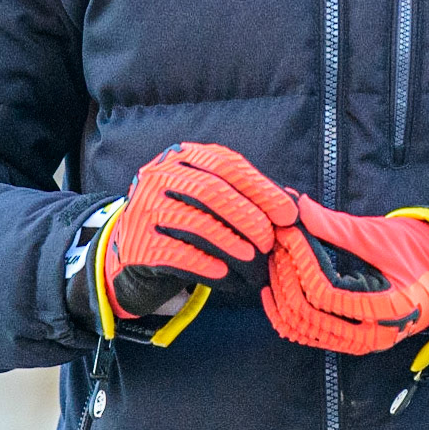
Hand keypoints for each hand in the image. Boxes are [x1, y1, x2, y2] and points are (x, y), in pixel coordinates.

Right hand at [101, 142, 296, 319]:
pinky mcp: (138, 242)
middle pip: (210, 191)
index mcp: (182, 156)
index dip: (261, 189)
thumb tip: (292, 207)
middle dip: (247, 216)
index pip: (226, 165)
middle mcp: (159, 175)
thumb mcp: (209, 197)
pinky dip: (204, 263)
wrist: (136, 251)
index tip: (287, 214)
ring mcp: (144, 207)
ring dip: (230, 241)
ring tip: (253, 257)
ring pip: (194, 222)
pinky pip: (176, 253)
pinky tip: (223, 273)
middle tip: (269, 240)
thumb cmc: (187, 220)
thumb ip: (244, 194)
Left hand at [261, 193, 428, 353]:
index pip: (323, 293)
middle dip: (286, 275)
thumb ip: (337, 227)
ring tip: (277, 259)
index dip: (300, 261)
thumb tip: (298, 207)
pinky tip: (274, 290)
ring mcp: (357, 342)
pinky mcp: (349, 339)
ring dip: (282, 293)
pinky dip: (286, 314)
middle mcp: (369, 336)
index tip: (288, 232)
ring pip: (302, 328)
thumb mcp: (380, 237)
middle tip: (278, 241)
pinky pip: (309, 334)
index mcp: (383, 311)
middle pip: (306, 314)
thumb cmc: (420, 253)